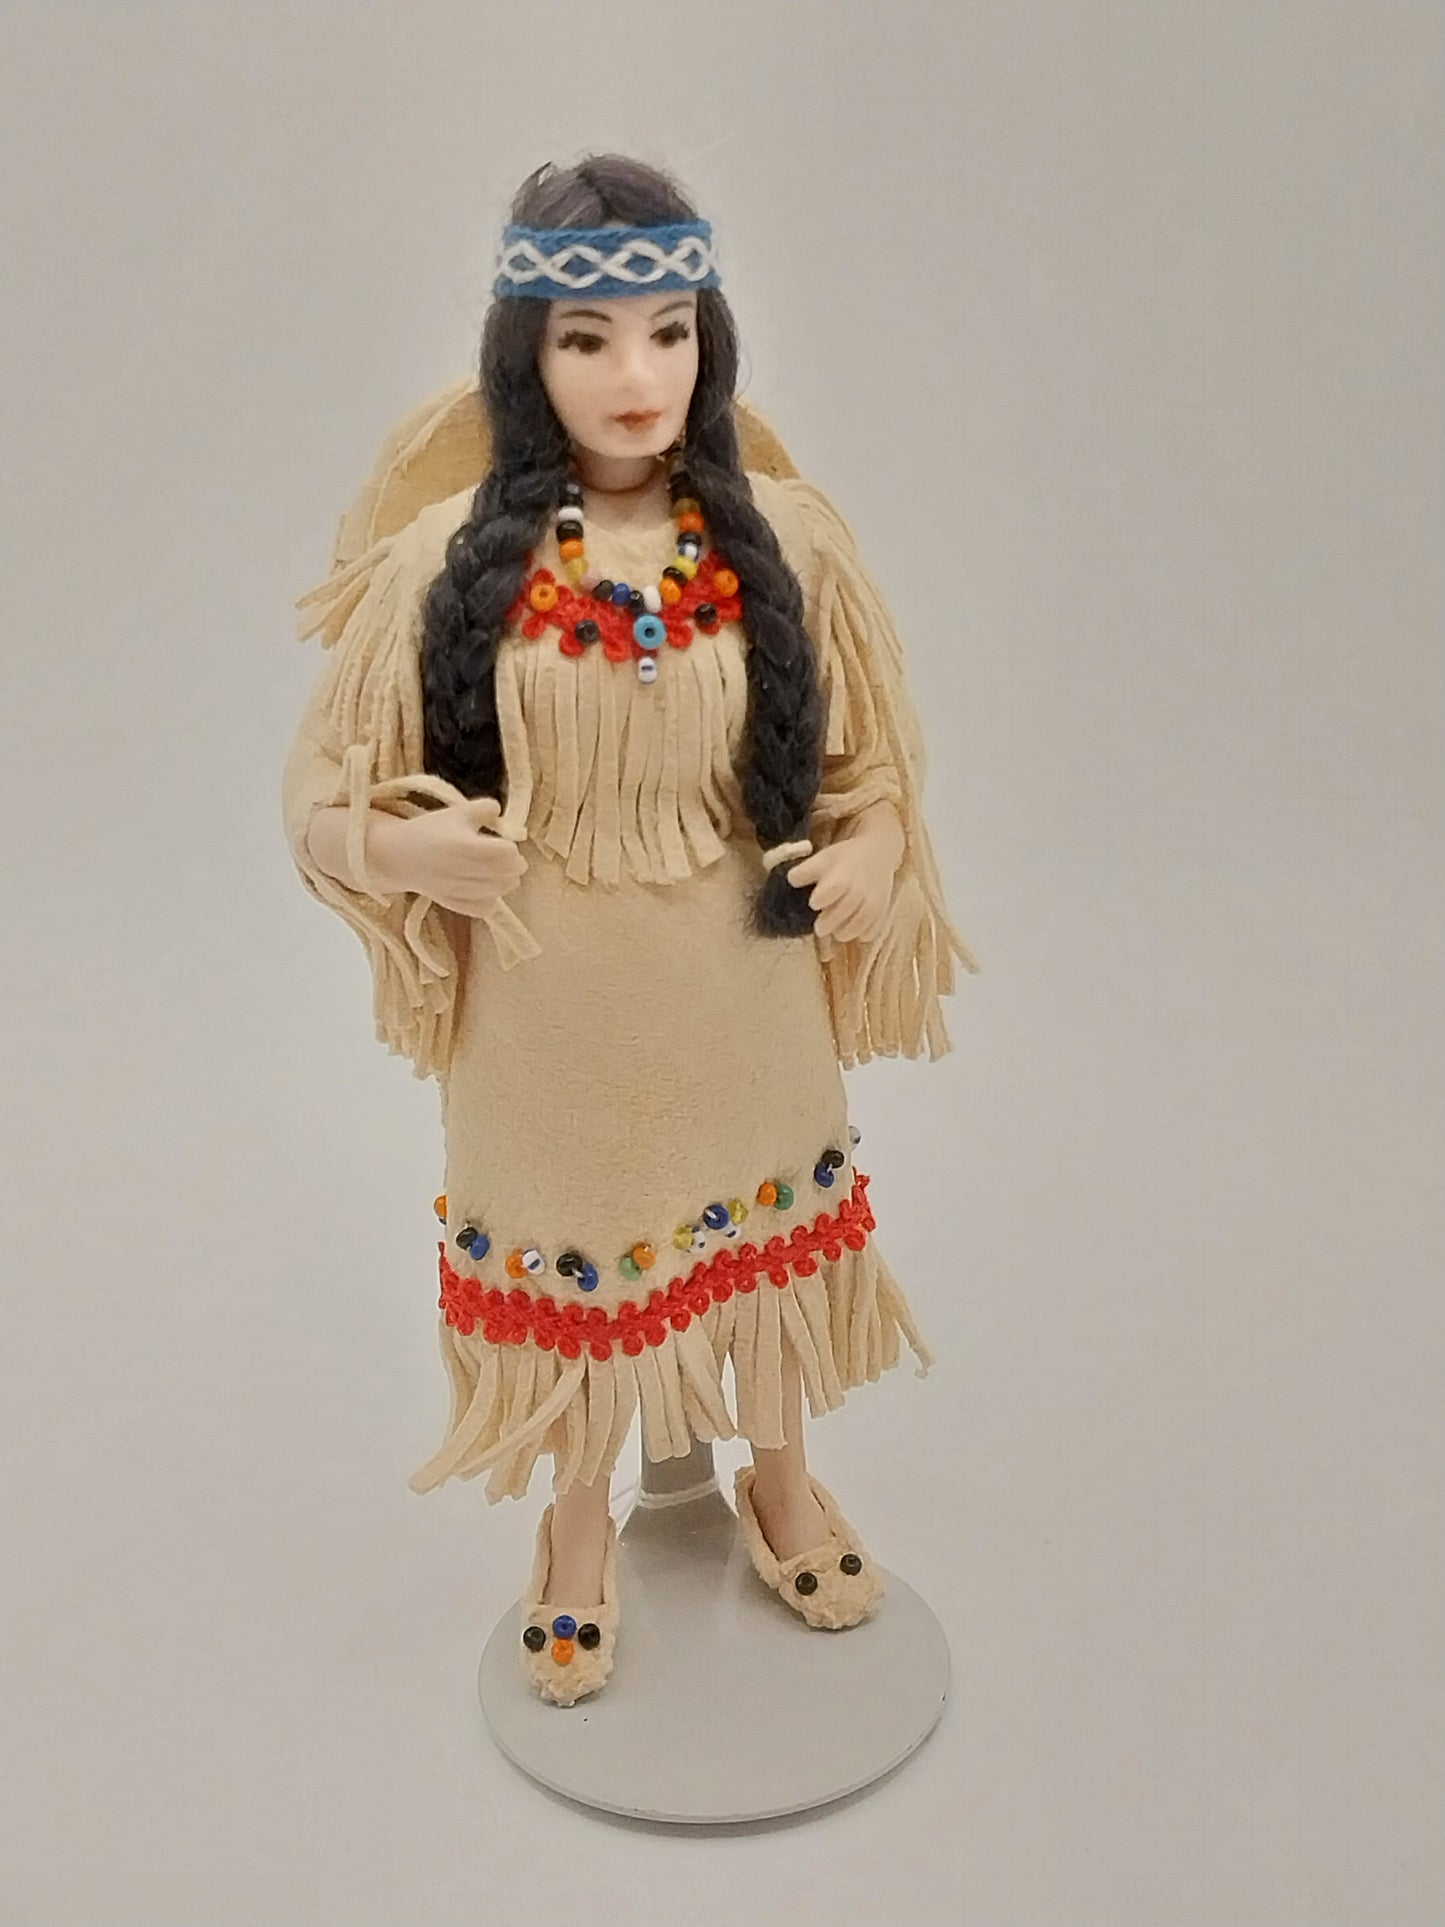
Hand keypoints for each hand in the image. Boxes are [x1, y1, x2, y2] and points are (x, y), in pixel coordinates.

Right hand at [367, 796, 527, 917]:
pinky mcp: (452, 903)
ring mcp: (457, 890)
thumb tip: (499, 811)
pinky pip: (483, 909)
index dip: (512, 848)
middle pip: (507, 875)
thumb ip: (483, 808)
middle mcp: (463, 870)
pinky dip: (491, 900)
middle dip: (514, 866)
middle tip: (508, 858)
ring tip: (500, 872)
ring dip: (506, 882)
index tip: (505, 843)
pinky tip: (487, 890)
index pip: (507, 853)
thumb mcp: (456, 812)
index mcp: (465, 845)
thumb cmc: (430, 830)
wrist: (397, 855)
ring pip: (498, 892)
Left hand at [785, 802, 904, 942]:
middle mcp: (860, 892)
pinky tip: (854, 928)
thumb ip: (805, 871)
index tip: (814, 902)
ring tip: (836, 929)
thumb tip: (791, 881)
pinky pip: (871, 932)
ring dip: (843, 932)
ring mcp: (873, 904)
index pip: (832, 890)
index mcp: (843, 877)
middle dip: (828, 923)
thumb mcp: (823, 858)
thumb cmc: (845, 858)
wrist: (877, 853)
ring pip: (857, 928)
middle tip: (819, 926)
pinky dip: (861, 934)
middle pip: (842, 914)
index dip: (820, 899)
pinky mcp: (882, 913)